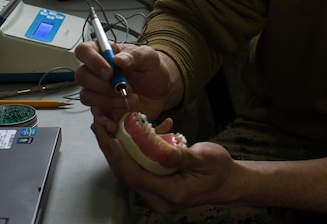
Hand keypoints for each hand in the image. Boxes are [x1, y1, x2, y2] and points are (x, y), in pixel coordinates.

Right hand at [74, 41, 179, 121]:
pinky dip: (105, 120)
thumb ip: (134, 56)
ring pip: (87, 96)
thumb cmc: (151, 69)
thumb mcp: (149, 58)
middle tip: (123, 87)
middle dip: (102, 85)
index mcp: (104, 53)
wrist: (160, 90)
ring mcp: (97, 91)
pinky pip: (96, 116)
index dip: (92, 61)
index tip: (109, 72)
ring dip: (108, 101)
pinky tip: (118, 119)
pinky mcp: (103, 109)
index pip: (84, 51)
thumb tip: (118, 60)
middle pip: (82, 76)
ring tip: (131, 99)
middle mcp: (96, 72)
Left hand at [90, 107, 236, 212]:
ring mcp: (157, 194)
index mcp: (171, 193)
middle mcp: (160, 199)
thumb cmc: (219, 169)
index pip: (138, 176)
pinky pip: (139, 169)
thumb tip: (166, 153)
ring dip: (117, 150)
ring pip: (130, 172)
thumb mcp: (206, 158)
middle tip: (99, 127)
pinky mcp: (157, 186)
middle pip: (127, 175)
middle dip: (111, 151)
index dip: (122, 158)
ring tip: (105, 128)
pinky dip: (131, 152)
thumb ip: (184, 156)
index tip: (110, 139)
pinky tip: (130, 133)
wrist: (227, 182)